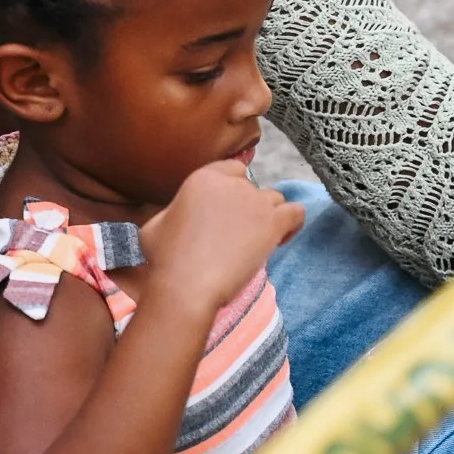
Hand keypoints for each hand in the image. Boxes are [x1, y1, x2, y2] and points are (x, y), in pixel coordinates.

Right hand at [136, 162, 303, 324]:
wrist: (186, 284)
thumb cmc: (165, 258)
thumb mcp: (156, 222)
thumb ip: (175, 209)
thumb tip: (179, 213)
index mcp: (203, 177)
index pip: (232, 169)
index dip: (232, 190)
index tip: (227, 212)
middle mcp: (232, 183)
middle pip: (252, 187)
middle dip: (247, 208)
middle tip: (237, 234)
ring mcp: (254, 202)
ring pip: (274, 200)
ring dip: (267, 217)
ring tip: (256, 241)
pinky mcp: (272, 223)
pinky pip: (296, 213)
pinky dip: (291, 224)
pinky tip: (279, 240)